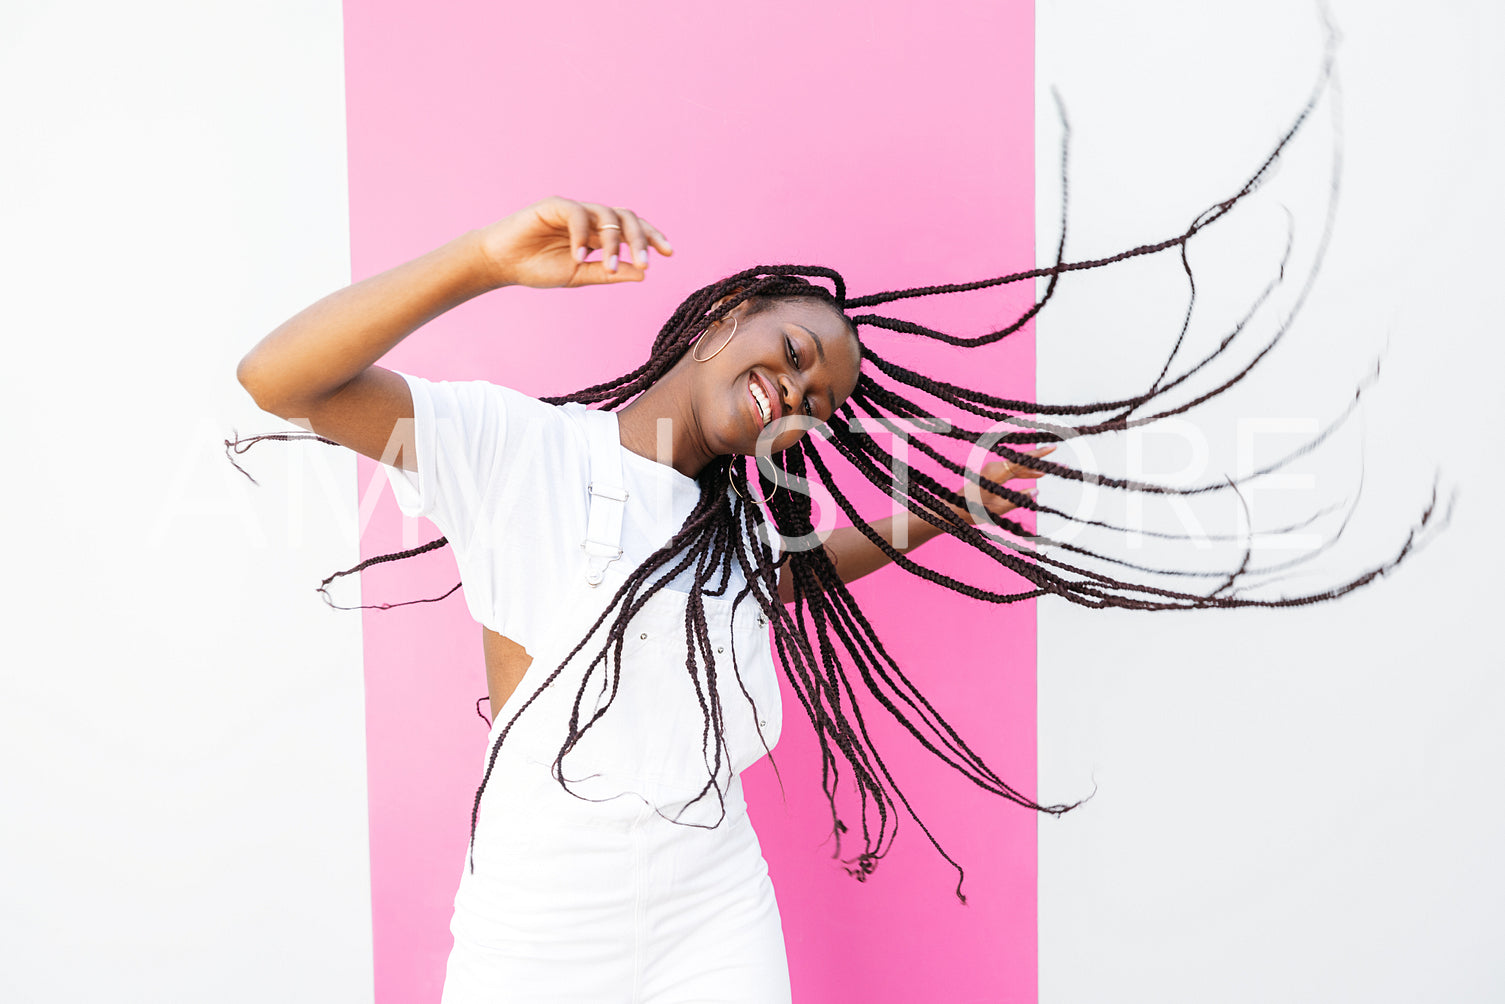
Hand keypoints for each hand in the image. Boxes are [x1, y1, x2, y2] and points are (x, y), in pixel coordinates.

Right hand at [476, 196, 672, 288]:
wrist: (502, 264)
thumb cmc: (538, 268)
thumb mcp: (581, 276)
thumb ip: (609, 273)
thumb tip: (643, 273)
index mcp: (599, 234)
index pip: (633, 229)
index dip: (652, 237)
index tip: (669, 254)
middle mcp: (590, 219)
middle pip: (626, 218)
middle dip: (641, 238)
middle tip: (645, 262)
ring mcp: (574, 210)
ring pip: (606, 216)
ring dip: (612, 242)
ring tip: (609, 265)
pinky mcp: (554, 205)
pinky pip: (577, 214)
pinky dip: (581, 235)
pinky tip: (579, 256)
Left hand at [948, 445, 1055, 523]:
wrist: (951, 510)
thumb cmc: (971, 512)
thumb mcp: (996, 511)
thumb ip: (1016, 500)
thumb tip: (1036, 492)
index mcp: (995, 474)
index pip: (1021, 461)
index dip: (1038, 455)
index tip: (1052, 449)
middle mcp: (994, 468)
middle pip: (1022, 462)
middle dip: (1042, 462)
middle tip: (1061, 463)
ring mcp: (992, 471)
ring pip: (1018, 467)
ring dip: (1034, 468)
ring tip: (1053, 469)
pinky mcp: (991, 476)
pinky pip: (1012, 472)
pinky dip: (1024, 474)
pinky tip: (1037, 477)